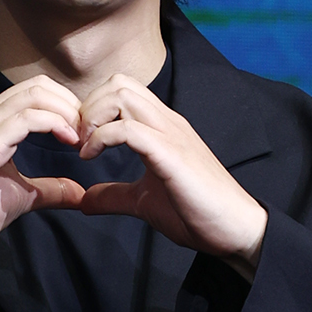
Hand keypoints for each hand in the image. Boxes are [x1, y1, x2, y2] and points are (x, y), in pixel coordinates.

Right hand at [0, 76, 85, 287]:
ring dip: (67, 112)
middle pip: (39, 86)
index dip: (66, 107)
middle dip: (71, 105)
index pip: (35, 93)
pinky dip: (54, 124)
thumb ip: (47, 189)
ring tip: (81, 137)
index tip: (85, 134)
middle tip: (89, 133)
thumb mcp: (19, 197)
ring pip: (35, 95)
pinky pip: (26, 118)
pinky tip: (69, 141)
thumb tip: (77, 192)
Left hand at [76, 74, 267, 279]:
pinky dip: (101, 138)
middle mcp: (166, 122)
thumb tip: (85, 200)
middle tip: (77, 141)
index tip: (78, 141)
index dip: (91, 109)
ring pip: (122, 95)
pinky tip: (91, 157)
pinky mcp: (171, 155)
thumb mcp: (144, 201)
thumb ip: (114, 195)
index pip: (121, 90)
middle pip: (118, 83)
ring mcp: (171, 134)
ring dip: (92, 117)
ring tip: (84, 147)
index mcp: (161, 127)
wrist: (235, 229)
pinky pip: (129, 129)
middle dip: (87, 107)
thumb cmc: (197, 212)